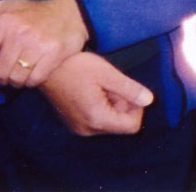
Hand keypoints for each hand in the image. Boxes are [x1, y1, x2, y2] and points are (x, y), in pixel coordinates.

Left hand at [0, 0, 89, 87]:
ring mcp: (37, 45)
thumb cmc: (34, 12)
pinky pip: (34, 80)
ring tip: (21, 70)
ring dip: (17, 79)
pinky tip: (35, 70)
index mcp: (4, 21)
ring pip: (16, 78)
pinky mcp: (53, 55)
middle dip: (1, 76)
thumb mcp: (7, 6)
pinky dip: (32, 80)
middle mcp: (19, 33)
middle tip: (7, 70)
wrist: (71, 12)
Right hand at [39, 52, 153, 136]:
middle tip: (111, 84)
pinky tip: (91, 89)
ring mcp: (79, 127)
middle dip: (123, 104)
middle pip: (120, 124)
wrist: (46, 66)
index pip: (132, 126)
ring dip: (112, 104)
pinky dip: (101, 106)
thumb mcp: (107, 74)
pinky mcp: (73, 122)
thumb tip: (149, 100)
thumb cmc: (76, 66)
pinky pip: (96, 119)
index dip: (136, 107)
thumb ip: (130, 89)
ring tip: (100, 85)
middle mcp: (87, 130)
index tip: (127, 89)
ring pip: (109, 121)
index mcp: (97, 119)